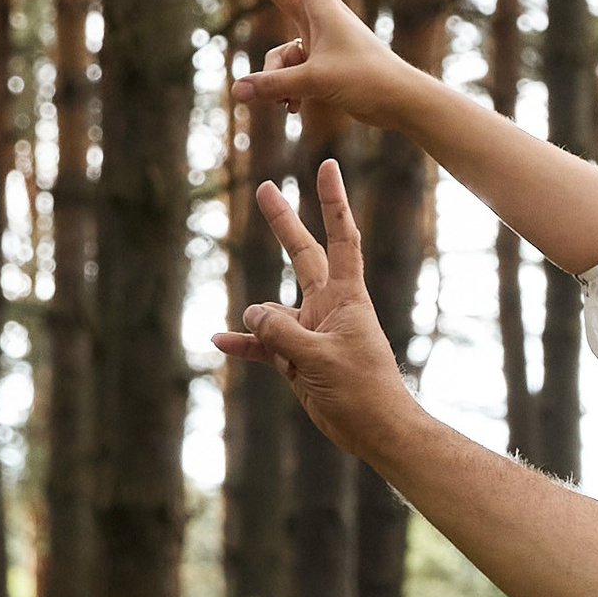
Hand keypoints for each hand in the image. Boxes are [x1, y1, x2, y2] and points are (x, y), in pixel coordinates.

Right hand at [206, 160, 412, 452]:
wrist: (376, 431)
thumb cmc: (361, 391)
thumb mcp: (317, 357)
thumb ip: (280, 331)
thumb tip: (252, 312)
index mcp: (346, 298)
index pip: (341, 238)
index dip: (333, 202)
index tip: (327, 165)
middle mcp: (329, 307)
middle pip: (302, 255)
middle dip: (283, 223)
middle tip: (265, 188)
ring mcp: (312, 331)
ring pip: (273, 310)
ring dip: (259, 323)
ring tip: (271, 347)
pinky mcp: (299, 358)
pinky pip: (265, 344)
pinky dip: (245, 343)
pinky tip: (220, 341)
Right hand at [210, 0, 406, 132]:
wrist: (402, 102)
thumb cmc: (368, 82)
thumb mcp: (316, 82)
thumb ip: (274, 85)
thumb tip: (237, 91)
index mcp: (320, 4)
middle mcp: (318, 16)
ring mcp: (320, 39)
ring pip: (278, 49)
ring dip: (274, 76)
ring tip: (288, 101)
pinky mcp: (324, 62)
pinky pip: (291, 71)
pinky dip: (287, 89)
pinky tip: (296, 108)